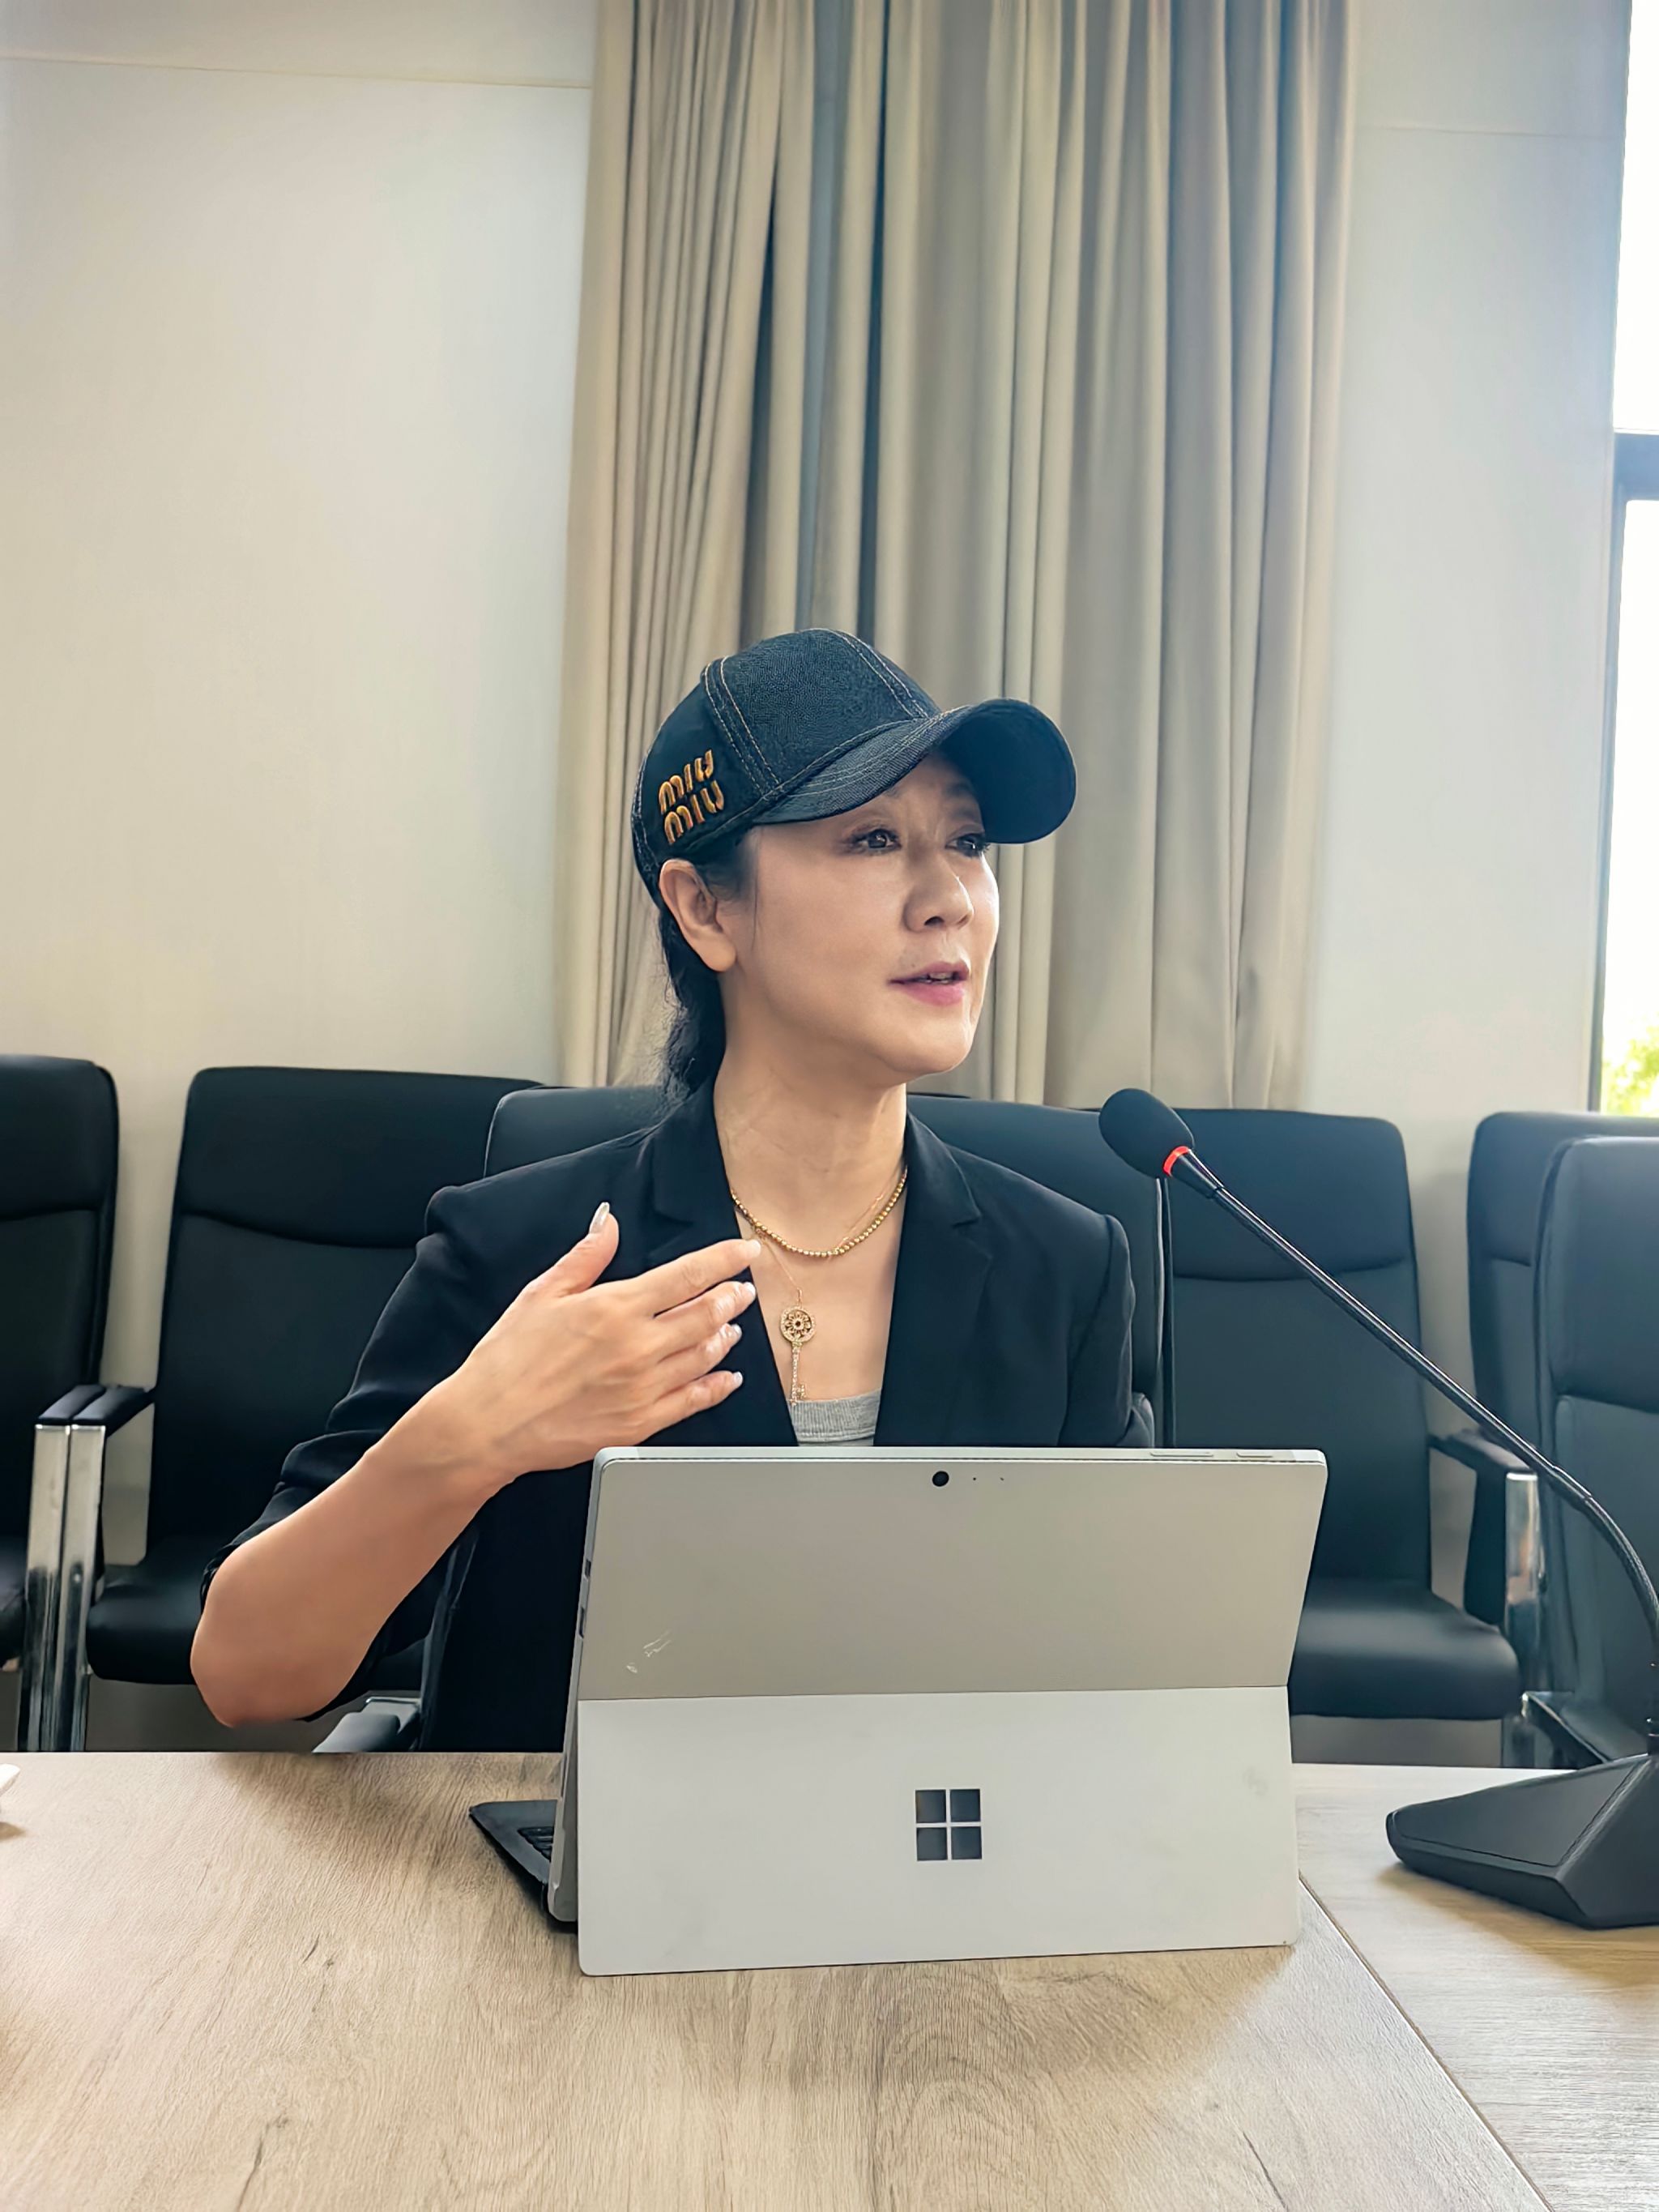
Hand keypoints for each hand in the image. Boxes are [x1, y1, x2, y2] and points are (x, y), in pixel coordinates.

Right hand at [430, 1208, 760, 1489]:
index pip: (688, 1275)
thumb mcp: (541, 1294)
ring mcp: (644, 1388)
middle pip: (706, 1314)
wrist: (488, 1423)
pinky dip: (718, 1386)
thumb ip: (585, 1257)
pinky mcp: (640, 1424)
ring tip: (732, 1326)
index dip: (725, 1259)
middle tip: (743, 1290)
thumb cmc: (507, 1359)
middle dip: (732, 1298)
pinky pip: (694, 1402)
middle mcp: (638, 1346)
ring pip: (705, 1356)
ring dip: (725, 1337)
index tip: (745, 1251)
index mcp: (615, 1307)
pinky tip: (728, 1377)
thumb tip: (608, 1222)